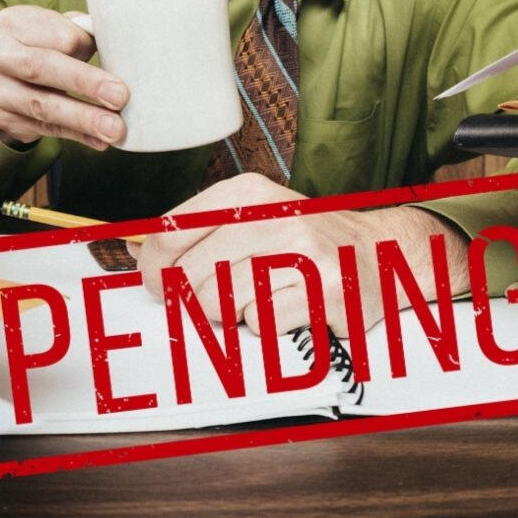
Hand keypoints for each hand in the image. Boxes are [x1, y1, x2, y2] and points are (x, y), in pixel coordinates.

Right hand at [0, 5, 128, 149]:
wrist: (2, 75)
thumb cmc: (41, 45)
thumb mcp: (54, 29)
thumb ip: (81, 34)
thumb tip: (120, 47)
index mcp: (12, 22)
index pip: (55, 34)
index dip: (85, 45)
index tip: (116, 54)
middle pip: (40, 68)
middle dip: (84, 83)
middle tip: (119, 97)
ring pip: (41, 106)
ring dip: (82, 119)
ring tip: (114, 128)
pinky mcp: (4, 119)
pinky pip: (45, 129)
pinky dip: (76, 135)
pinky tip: (99, 140)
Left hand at [129, 174, 469, 337]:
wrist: (379, 251)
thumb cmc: (305, 239)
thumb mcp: (252, 215)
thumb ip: (197, 231)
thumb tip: (138, 251)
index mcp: (248, 191)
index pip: (168, 234)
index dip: (154, 269)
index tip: (159, 282)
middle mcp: (273, 215)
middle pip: (191, 279)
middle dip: (197, 300)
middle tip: (223, 295)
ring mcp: (301, 252)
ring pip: (223, 305)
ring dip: (236, 312)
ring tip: (266, 293)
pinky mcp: (322, 290)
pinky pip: (261, 324)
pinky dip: (268, 325)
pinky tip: (289, 305)